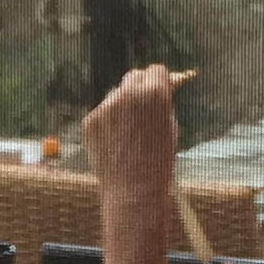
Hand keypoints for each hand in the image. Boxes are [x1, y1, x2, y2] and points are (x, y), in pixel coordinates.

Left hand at [82, 64, 178, 209]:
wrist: (134, 192)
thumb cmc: (159, 165)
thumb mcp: (172, 131)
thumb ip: (164, 107)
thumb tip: (158, 91)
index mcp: (155, 95)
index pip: (156, 70)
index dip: (160, 82)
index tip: (161, 91)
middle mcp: (128, 94)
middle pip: (134, 76)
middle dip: (140, 88)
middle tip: (144, 109)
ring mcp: (106, 106)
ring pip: (117, 95)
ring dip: (124, 106)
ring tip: (131, 135)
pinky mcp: (91, 119)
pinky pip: (103, 113)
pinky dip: (110, 123)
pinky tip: (118, 144)